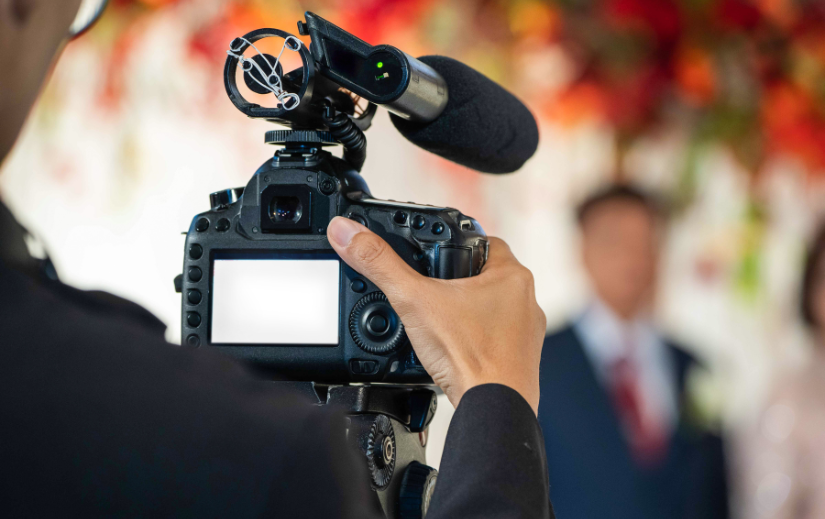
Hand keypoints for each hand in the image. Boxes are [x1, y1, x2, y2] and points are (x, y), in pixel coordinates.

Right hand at [327, 216, 545, 414]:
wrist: (492, 408)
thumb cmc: (470, 357)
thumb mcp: (413, 301)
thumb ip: (379, 264)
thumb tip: (349, 233)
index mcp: (512, 276)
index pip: (485, 241)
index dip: (458, 241)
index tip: (437, 248)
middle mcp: (526, 301)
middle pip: (487, 275)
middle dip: (459, 279)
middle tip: (431, 284)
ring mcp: (526, 333)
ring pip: (493, 308)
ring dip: (468, 310)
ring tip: (438, 316)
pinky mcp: (520, 360)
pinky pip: (495, 338)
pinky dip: (475, 338)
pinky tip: (452, 347)